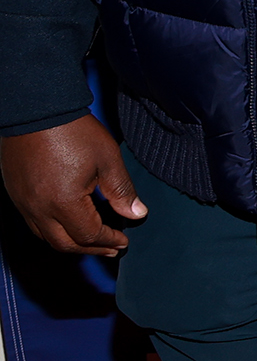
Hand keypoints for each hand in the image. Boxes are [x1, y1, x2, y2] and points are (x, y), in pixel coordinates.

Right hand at [2, 115, 146, 255]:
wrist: (36, 110)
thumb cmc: (73, 132)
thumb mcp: (108, 159)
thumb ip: (121, 190)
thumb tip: (136, 214)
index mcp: (63, 203)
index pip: (88, 235)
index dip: (108, 240)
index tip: (124, 241)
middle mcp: (39, 209)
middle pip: (65, 244)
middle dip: (91, 249)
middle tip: (112, 248)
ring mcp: (24, 203)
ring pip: (46, 237)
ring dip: (71, 243)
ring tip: (92, 240)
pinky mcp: (16, 194)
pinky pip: (34, 223)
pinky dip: (53, 230)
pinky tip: (68, 223)